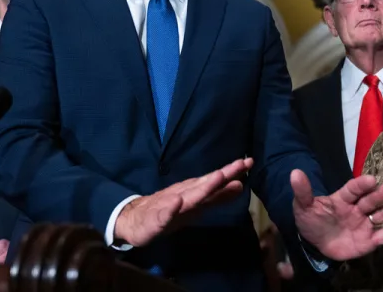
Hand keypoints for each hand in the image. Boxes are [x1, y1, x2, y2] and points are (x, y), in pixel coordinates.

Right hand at [114, 157, 252, 246]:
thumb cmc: (169, 210)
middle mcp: (184, 195)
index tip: (248, 162)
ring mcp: (169, 205)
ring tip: (215, 179)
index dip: (231, 172)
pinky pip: (163, 215)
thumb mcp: (196, 206)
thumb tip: (240, 186)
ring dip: (201, 188)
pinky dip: (170, 208)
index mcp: (194, 192)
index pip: (215, 181)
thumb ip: (217, 197)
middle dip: (220, 176)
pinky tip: (176, 203)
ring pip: (187, 197)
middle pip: (204, 184)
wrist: (134, 218)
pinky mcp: (155, 220)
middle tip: (237, 165)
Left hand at [292, 171, 382, 260]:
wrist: (315, 243)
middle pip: (371, 200)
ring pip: (382, 214)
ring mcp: (365, 223)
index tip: (371, 179)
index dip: (361, 185)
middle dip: (382, 194)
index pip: (352, 189)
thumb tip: (294, 172)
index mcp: (342, 198)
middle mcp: (357, 208)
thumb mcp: (302, 206)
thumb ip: (302, 191)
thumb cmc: (311, 219)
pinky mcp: (370, 240)